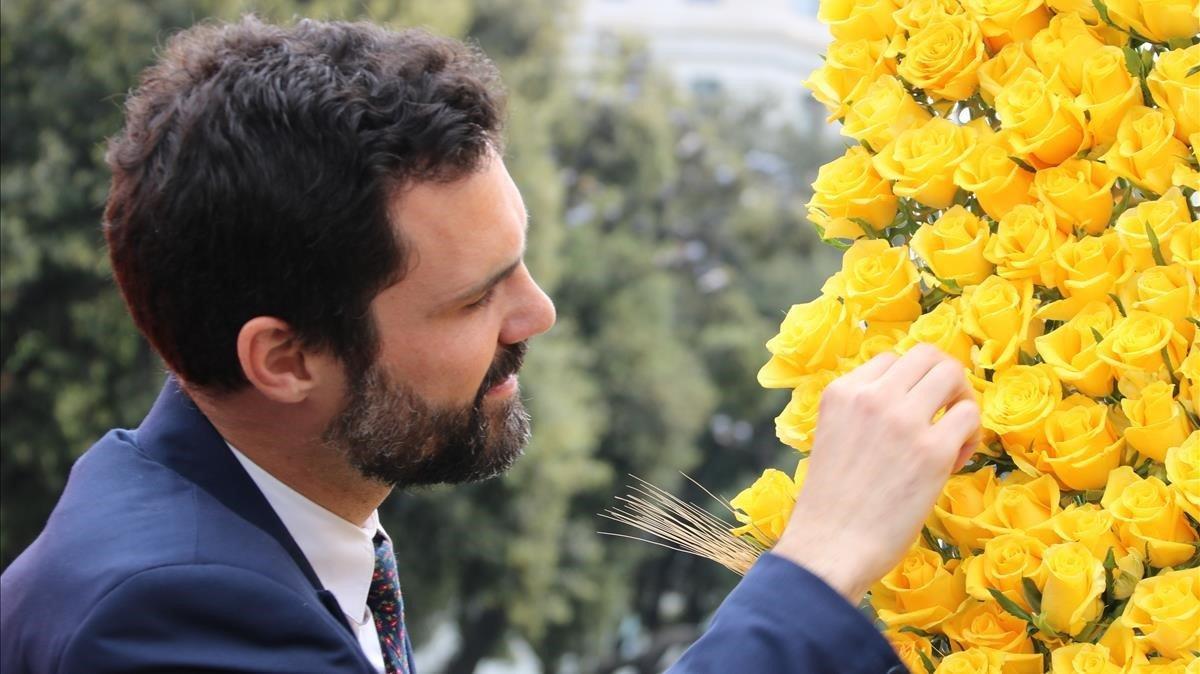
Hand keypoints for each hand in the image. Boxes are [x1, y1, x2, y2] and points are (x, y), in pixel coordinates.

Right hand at [772, 344, 979, 602]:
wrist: (830, 548)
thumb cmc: (832, 506)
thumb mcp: (834, 438)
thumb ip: (863, 413)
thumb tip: (910, 400)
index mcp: (841, 392)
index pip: (891, 360)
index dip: (909, 385)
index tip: (911, 417)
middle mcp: (871, 396)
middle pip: (926, 355)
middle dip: (943, 379)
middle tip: (945, 413)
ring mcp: (903, 420)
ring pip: (951, 375)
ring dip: (961, 400)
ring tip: (954, 435)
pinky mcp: (932, 450)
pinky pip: (969, 416)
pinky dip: (970, 434)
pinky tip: (955, 461)